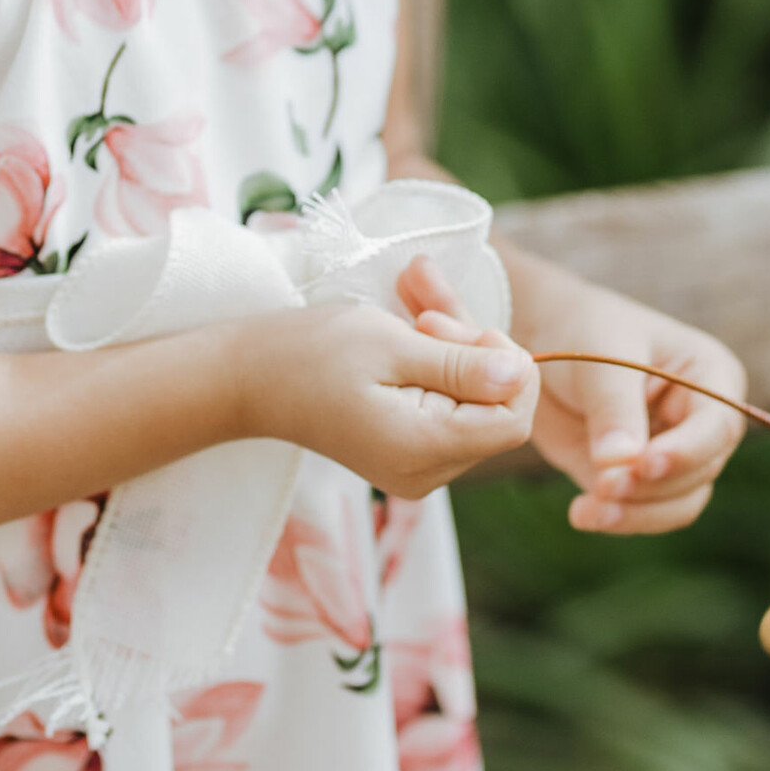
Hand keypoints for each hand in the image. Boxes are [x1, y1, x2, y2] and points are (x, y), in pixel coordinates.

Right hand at [244, 292, 538, 500]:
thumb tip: (522, 372)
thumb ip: (460, 364)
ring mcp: (418, 465)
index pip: (513, 419)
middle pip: (494, 408)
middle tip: (424, 309)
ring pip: (472, 401)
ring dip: (454, 344)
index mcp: (425, 450)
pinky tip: (413, 321)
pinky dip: (437, 361)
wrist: (248, 378)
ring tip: (413, 298)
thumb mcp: (391, 345)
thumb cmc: (311, 354)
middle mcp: (428, 472)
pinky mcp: (406, 449)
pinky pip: (446, 404)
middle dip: (474, 346)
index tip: (456, 325)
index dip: (505, 364)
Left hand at [483, 246, 746, 533]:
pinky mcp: (640, 479)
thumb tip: (620, 463)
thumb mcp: (600, 355)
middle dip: (652, 487)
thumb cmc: (582, 329)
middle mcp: (701, 421)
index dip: (686, 451)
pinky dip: (617, 519)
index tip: (643, 464)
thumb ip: (614, 407)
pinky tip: (582, 514)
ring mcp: (674, 453)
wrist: (543, 337)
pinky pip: (644, 512)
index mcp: (710, 375)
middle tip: (603, 486)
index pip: (717, 425)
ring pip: (678, 504)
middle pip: (700, 473)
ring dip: (637, 513)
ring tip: (589, 508)